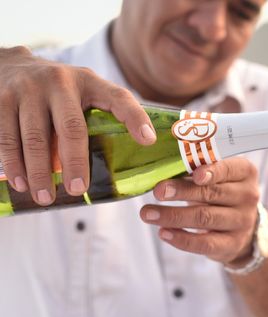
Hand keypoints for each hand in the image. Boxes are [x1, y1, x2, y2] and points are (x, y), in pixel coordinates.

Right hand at [0, 46, 155, 204]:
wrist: (11, 65)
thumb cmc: (59, 92)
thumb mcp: (85, 93)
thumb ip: (104, 117)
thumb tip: (129, 163)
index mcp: (89, 82)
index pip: (119, 98)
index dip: (135, 118)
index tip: (148, 141)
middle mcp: (59, 82)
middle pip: (71, 128)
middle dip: (75, 162)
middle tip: (77, 189)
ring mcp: (27, 89)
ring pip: (34, 137)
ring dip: (39, 171)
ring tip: (45, 196)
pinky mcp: (1, 98)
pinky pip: (6, 137)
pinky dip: (13, 164)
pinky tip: (21, 183)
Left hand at [139, 157, 260, 264]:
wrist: (239, 225)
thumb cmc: (221, 193)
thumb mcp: (216, 176)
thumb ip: (196, 170)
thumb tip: (163, 169)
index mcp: (245, 173)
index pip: (229, 169)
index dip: (212, 171)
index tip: (194, 174)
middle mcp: (248, 196)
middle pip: (212, 194)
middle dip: (182, 192)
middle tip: (157, 191)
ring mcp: (242, 222)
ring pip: (205, 218)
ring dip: (173, 216)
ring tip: (148, 214)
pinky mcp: (232, 244)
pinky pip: (205, 243)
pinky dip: (181, 239)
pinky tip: (164, 233)